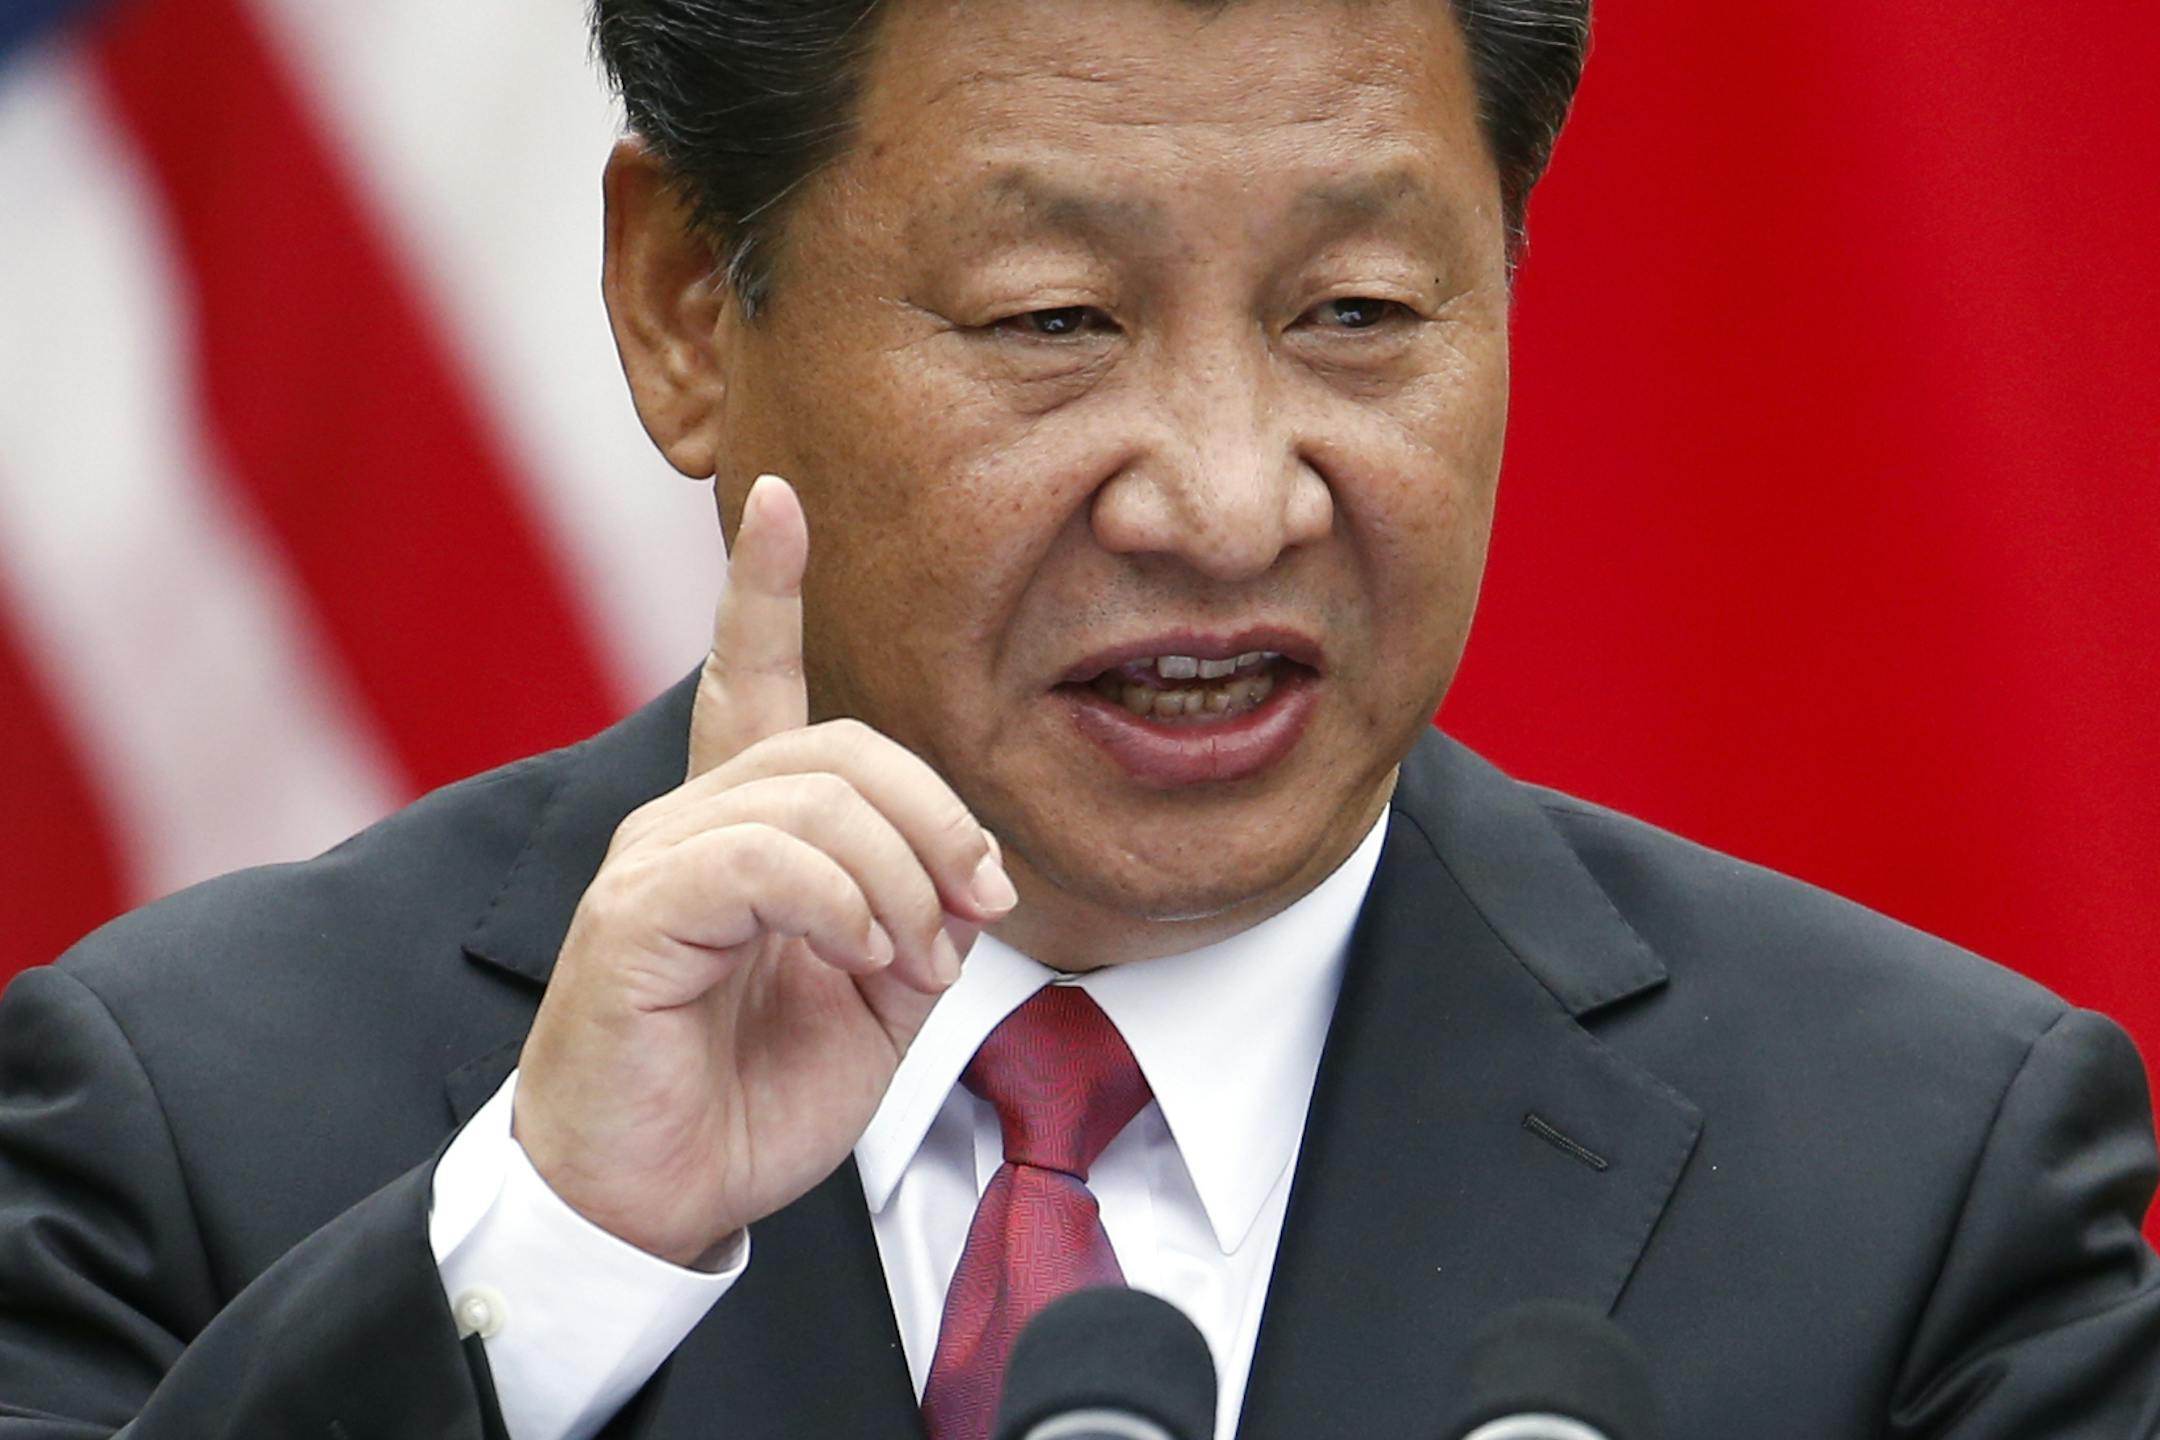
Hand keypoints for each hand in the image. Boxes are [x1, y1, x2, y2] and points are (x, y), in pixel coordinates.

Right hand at [514, 474, 1016, 1265]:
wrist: (659, 1198)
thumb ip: (914, 915)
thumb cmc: (751, 1095)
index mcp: (741, 830)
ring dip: (899, 876)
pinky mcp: (634, 915)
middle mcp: (687, 822)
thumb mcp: (872, 999)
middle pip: (837, 742)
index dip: (762, 589)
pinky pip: (761, 859)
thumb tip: (964, 880)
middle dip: (937, 814)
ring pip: (810, 795)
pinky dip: (841, 902)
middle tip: (980, 908)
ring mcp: (652, 861)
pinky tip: (862, 956)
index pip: (748, 679)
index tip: (782, 500)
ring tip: (914, 959)